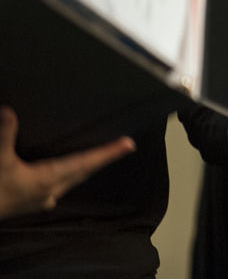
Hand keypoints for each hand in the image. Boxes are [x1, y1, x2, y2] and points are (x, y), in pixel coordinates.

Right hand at [0, 107, 134, 217]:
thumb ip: (5, 135)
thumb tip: (9, 111)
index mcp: (47, 179)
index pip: (86, 162)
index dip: (108, 153)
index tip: (129, 144)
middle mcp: (49, 191)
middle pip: (83, 171)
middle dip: (102, 158)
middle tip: (121, 147)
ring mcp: (40, 200)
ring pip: (71, 180)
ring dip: (85, 168)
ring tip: (99, 157)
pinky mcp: (29, 203)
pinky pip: (57, 186)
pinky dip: (66, 175)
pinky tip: (62, 174)